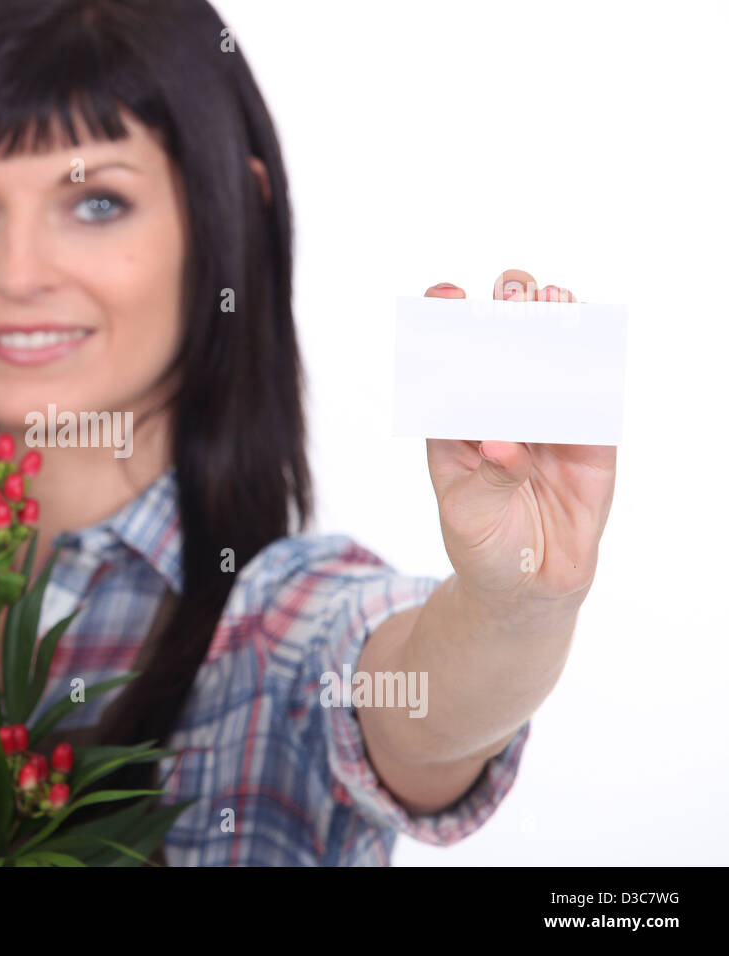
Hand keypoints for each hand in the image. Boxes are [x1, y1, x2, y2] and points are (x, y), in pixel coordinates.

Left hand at [419, 269, 616, 614]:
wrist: (528, 586)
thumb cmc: (481, 542)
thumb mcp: (468, 514)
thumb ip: (487, 479)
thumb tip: (505, 446)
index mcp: (457, 419)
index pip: (450, 359)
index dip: (447, 322)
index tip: (447, 296)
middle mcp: (502, 408)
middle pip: (506, 343)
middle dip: (508, 307)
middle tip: (512, 290)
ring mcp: (547, 419)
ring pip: (554, 356)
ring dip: (555, 321)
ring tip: (553, 297)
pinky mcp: (590, 439)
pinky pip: (595, 394)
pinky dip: (595, 364)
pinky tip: (593, 334)